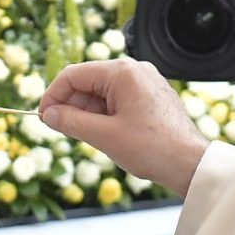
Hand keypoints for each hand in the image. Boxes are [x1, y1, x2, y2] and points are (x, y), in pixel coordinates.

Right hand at [38, 59, 208, 195]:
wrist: (191, 164)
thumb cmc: (153, 148)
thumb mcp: (104, 136)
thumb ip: (71, 122)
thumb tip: (48, 115)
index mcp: (123, 72)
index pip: (73, 75)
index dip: (53, 96)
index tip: (43, 117)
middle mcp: (135, 70)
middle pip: (88, 82)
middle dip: (72, 106)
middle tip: (61, 130)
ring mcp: (145, 82)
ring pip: (102, 93)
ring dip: (88, 113)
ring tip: (89, 138)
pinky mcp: (151, 96)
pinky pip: (118, 100)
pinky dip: (105, 115)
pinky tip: (105, 135)